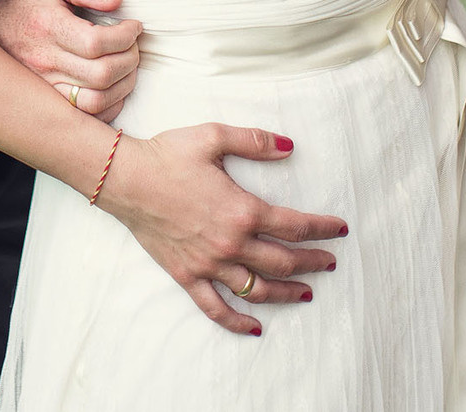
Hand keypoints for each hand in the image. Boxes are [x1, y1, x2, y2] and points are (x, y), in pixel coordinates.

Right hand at [0, 0, 141, 119]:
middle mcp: (44, 61)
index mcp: (47, 27)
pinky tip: (114, 85)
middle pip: (102, 74)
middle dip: (129, 58)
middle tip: (132, 44)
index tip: (133, 26)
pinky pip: (88, 116)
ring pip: (97, 100)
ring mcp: (46, 86)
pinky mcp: (50, 102)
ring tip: (126, 64)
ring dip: (123, 84)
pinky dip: (111, 104)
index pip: (96, 42)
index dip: (125, 36)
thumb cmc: (25, 4)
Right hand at [96, 125, 345, 335]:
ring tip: (305, 293)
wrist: (126, 178)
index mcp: (243, 210)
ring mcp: (209, 264)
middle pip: (283, 261)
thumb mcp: (213, 137)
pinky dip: (237, 322)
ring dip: (286, 294)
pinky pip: (216, 307)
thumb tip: (289, 146)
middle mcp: (231, 243)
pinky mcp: (188, 276)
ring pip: (257, 290)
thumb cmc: (168, 155)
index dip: (322, 228)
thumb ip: (255, 141)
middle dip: (312, 263)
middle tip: (330, 262)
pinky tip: (254, 327)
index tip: (339, 230)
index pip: (295, 225)